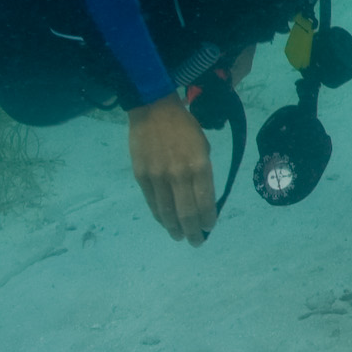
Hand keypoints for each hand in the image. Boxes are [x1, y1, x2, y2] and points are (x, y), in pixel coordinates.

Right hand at [129, 94, 216, 244]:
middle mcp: (179, 175)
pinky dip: (160, 216)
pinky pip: (152, 203)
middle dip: (193, 232)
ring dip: (175, 228)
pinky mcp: (141, 177)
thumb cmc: (185, 127)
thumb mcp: (204, 147)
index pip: (205, 202)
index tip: (210, 227)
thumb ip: (203, 173)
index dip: (208, 219)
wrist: (154, 110)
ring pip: (167, 212)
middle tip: (196, 241)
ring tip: (180, 236)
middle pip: (187, 213)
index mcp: (199, 166)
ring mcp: (158, 177)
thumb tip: (203, 199)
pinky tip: (166, 222)